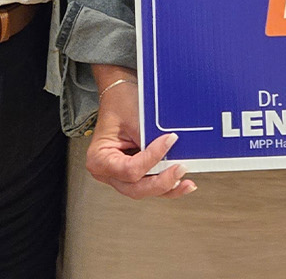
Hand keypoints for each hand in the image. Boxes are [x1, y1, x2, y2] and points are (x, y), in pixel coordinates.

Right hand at [84, 68, 195, 198]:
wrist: (118, 95)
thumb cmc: (120, 103)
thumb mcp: (134, 119)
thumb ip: (149, 141)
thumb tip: (170, 154)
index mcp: (98, 159)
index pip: (129, 170)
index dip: (152, 159)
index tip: (169, 141)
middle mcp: (106, 173)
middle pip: (136, 188)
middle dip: (161, 182)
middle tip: (180, 169)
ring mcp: (118, 176)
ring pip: (144, 190)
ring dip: (166, 187)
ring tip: (186, 183)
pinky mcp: (131, 175)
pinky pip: (147, 184)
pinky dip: (164, 185)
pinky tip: (179, 184)